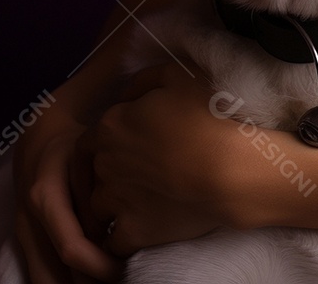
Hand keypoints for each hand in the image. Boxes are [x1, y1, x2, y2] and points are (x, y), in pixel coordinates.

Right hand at [12, 94, 120, 283]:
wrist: (41, 126)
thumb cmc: (76, 118)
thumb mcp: (93, 108)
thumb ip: (118, 91)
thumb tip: (145, 53)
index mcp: (47, 188)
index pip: (72, 242)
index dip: (101, 263)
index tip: (127, 266)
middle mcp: (32, 214)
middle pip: (57, 268)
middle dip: (89, 282)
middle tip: (123, 280)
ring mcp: (27, 227)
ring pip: (45, 275)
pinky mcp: (30, 236)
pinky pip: (43, 270)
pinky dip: (66, 282)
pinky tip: (94, 282)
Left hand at [80, 61, 243, 256]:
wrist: (228, 168)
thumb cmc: (207, 116)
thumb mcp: (177, 76)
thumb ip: (143, 80)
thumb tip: (127, 94)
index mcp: (111, 126)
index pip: (88, 139)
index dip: (103, 144)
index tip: (125, 147)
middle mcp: (105, 163)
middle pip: (94, 171)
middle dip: (110, 172)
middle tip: (138, 173)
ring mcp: (115, 201)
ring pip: (99, 207)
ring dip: (112, 206)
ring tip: (139, 201)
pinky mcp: (132, 231)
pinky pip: (114, 242)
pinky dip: (122, 239)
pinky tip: (140, 230)